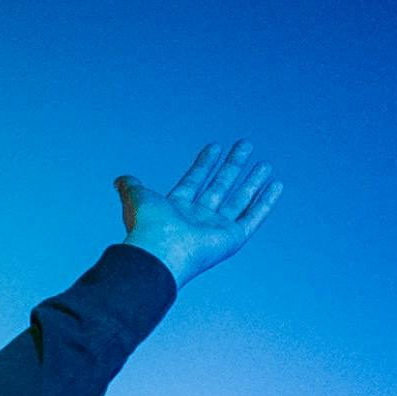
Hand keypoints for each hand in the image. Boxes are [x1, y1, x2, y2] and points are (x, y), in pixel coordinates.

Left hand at [116, 141, 278, 285]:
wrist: (160, 251)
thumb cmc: (147, 226)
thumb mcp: (137, 198)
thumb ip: (131, 187)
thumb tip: (120, 179)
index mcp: (177, 210)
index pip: (194, 180)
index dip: (204, 163)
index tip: (215, 146)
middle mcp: (198, 220)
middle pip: (220, 186)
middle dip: (233, 165)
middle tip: (245, 145)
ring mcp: (216, 229)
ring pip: (239, 200)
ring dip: (252, 181)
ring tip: (264, 163)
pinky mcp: (233, 238)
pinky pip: (254, 217)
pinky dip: (265, 202)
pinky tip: (276, 185)